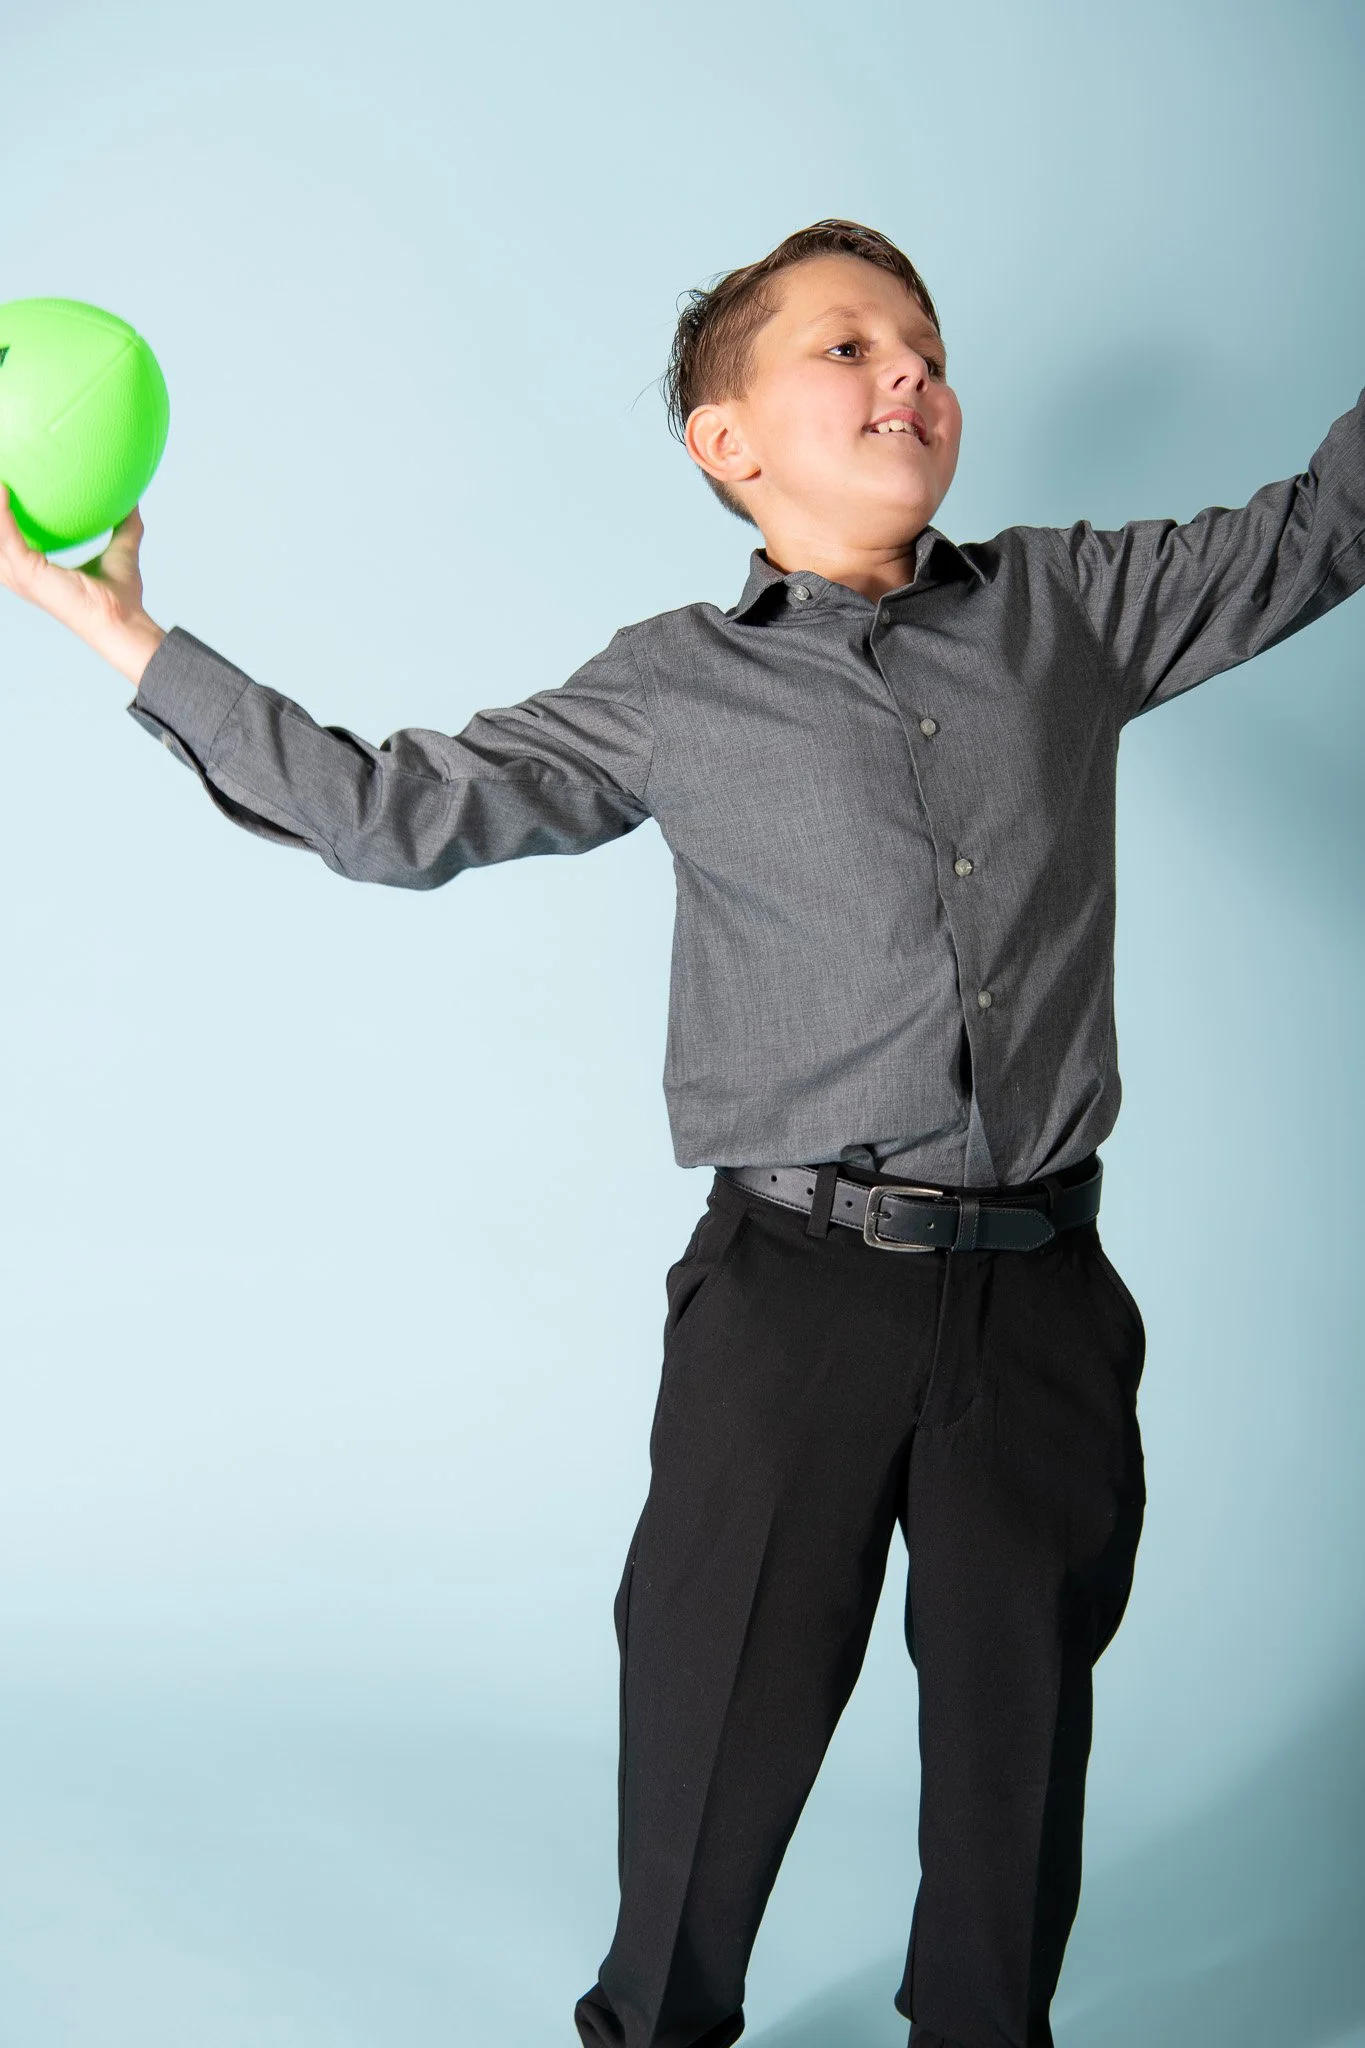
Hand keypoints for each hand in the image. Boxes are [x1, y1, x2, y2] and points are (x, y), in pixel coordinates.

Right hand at [0, 482, 164, 678]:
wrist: (122, 620)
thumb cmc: (120, 598)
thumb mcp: (120, 550)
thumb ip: (125, 525)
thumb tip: (133, 500)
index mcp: (36, 571)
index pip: (9, 542)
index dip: (2, 519)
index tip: (4, 490)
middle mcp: (23, 575)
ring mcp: (22, 576)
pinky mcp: (28, 573)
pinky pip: (8, 536)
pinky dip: (2, 512)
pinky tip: (2, 488)